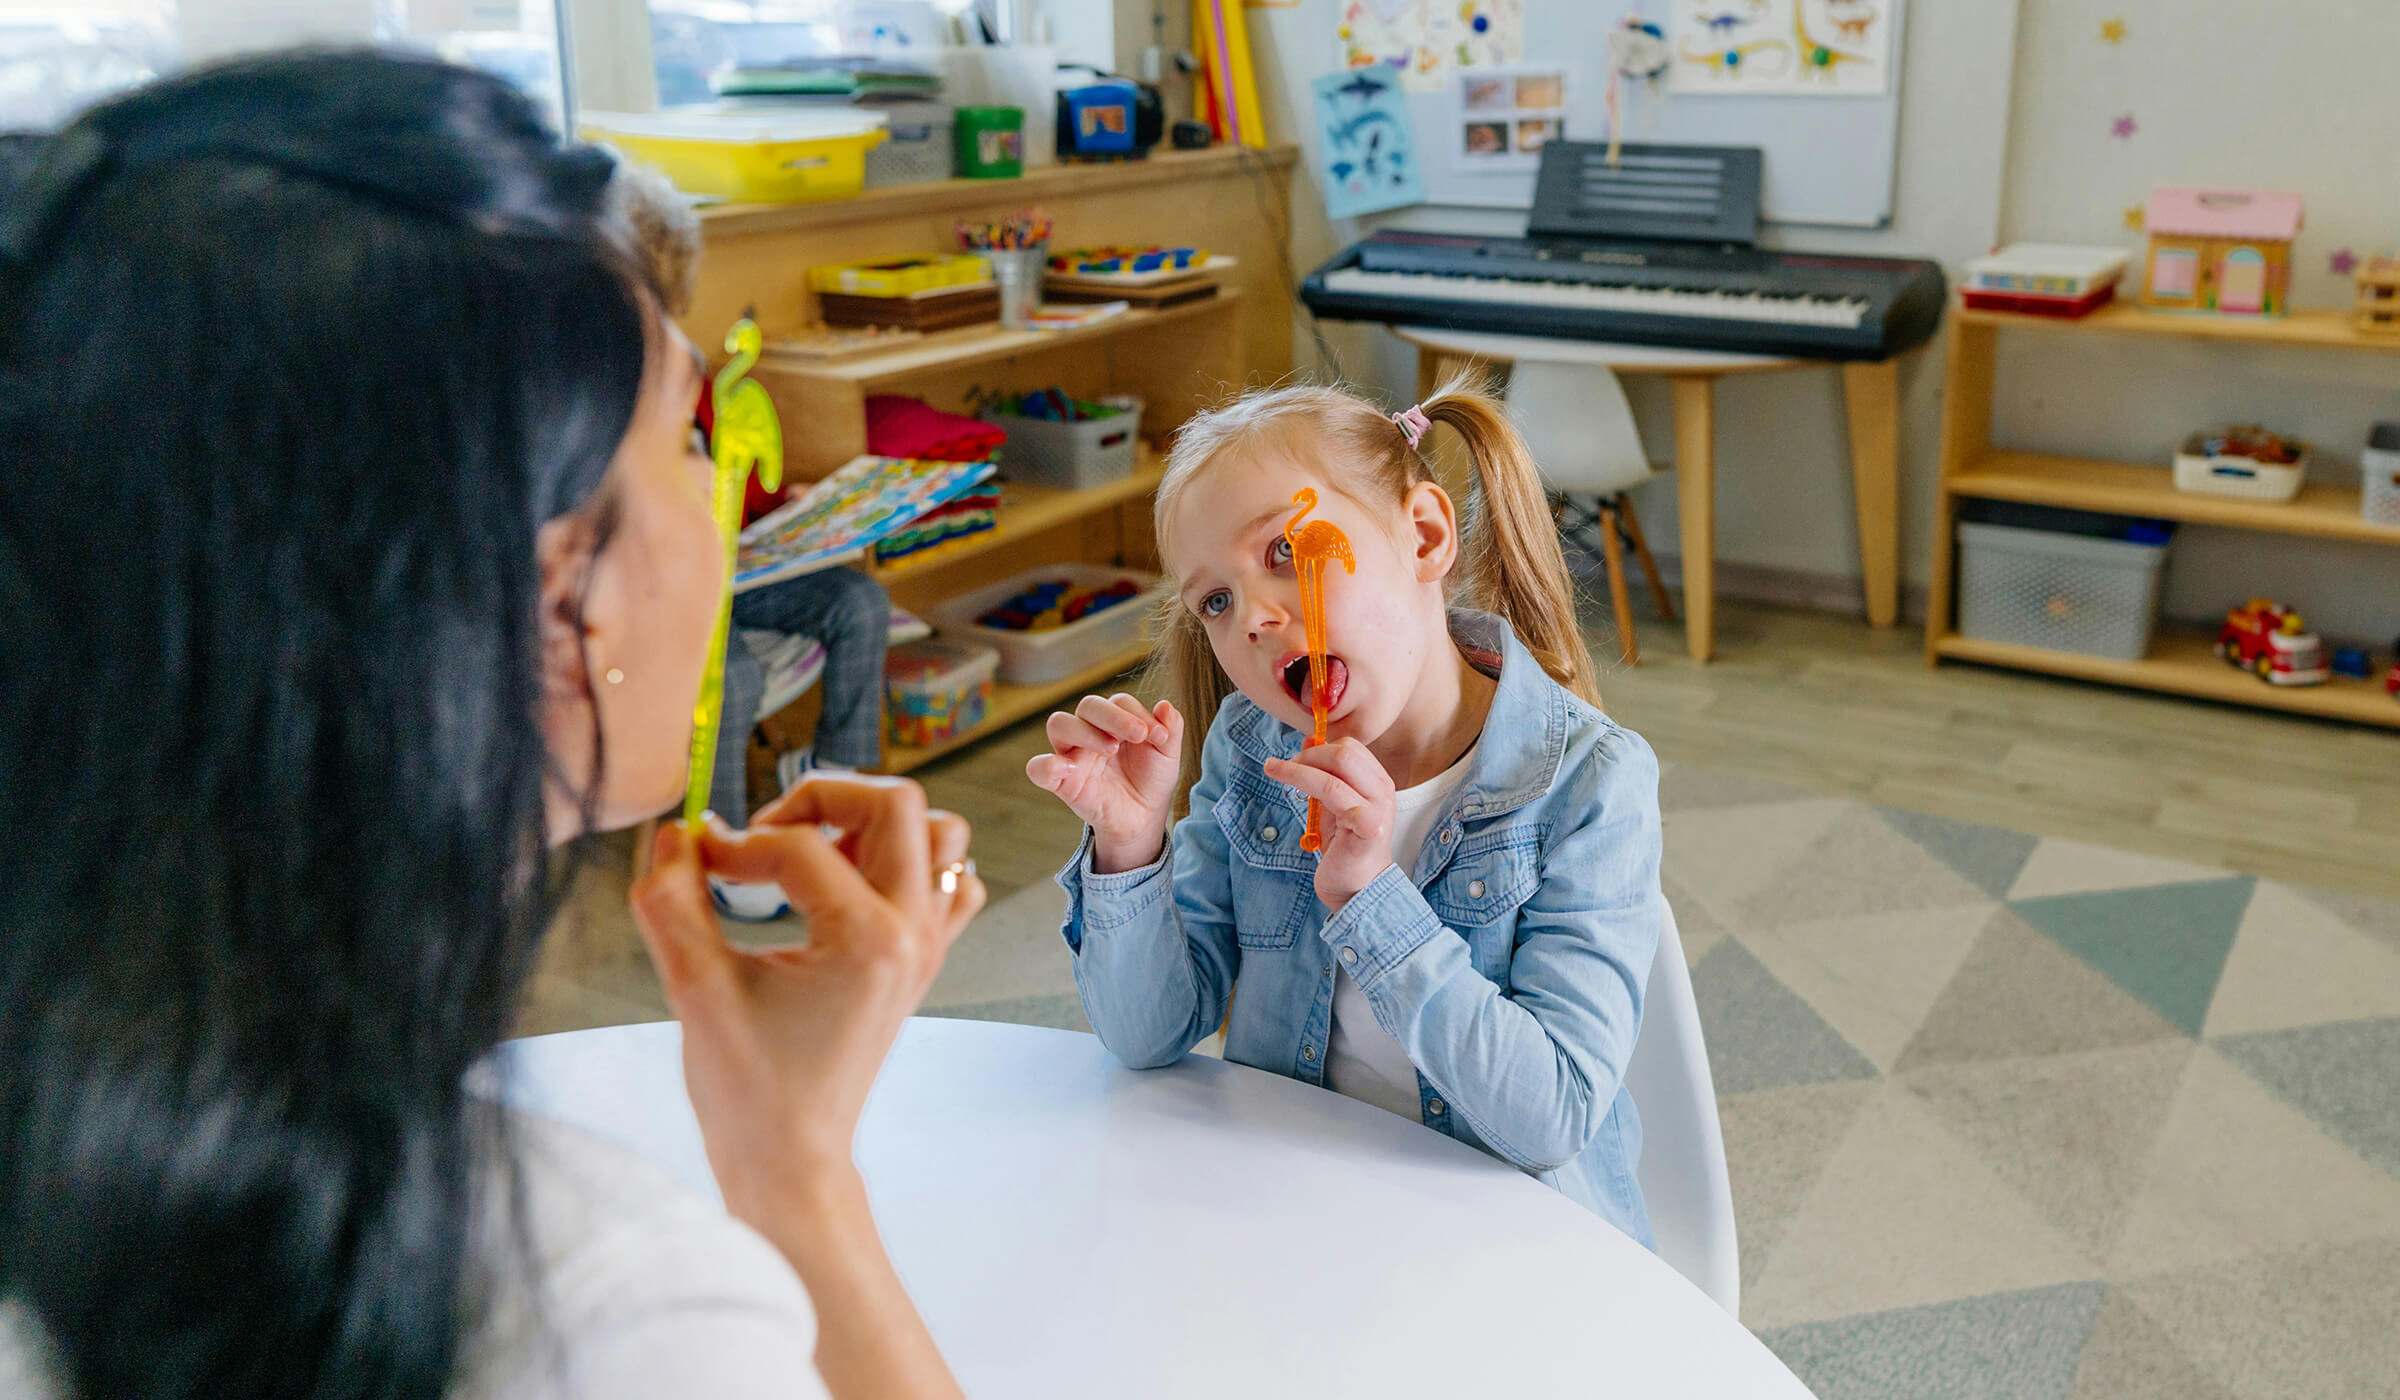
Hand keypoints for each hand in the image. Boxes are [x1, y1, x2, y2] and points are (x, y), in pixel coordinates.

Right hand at [628, 774, 985, 1218]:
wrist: (793, 1158)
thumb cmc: (746, 1088)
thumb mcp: (694, 990)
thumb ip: (672, 902)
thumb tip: (671, 833)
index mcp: (866, 940)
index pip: (799, 845)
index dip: (734, 841)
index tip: (696, 862)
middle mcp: (913, 932)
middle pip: (895, 802)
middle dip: (821, 796)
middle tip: (765, 835)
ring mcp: (929, 945)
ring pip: (938, 832)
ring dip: (873, 822)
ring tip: (813, 853)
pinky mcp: (925, 958)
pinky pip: (950, 882)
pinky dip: (910, 865)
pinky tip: (850, 887)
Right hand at [1024, 693, 1182, 873]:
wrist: (1143, 817)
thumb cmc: (1151, 780)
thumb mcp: (1167, 756)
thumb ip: (1170, 730)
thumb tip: (1165, 706)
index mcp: (1115, 721)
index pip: (1118, 701)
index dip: (1138, 713)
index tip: (1158, 735)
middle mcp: (1090, 731)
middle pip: (1088, 705)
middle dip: (1113, 716)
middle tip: (1138, 734)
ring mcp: (1072, 754)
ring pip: (1059, 724)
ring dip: (1085, 732)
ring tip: (1111, 749)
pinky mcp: (1061, 782)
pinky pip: (1038, 768)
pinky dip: (1048, 764)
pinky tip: (1072, 768)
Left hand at [1262, 738, 1394, 911]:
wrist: (1358, 888)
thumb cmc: (1345, 849)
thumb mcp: (1332, 805)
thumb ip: (1325, 774)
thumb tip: (1309, 741)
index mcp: (1377, 782)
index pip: (1350, 746)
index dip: (1319, 746)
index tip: (1296, 757)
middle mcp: (1382, 790)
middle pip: (1344, 751)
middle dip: (1308, 754)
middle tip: (1282, 766)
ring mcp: (1377, 807)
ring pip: (1334, 769)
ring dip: (1296, 767)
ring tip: (1272, 769)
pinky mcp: (1367, 825)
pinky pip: (1331, 793)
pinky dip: (1306, 785)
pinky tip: (1293, 794)